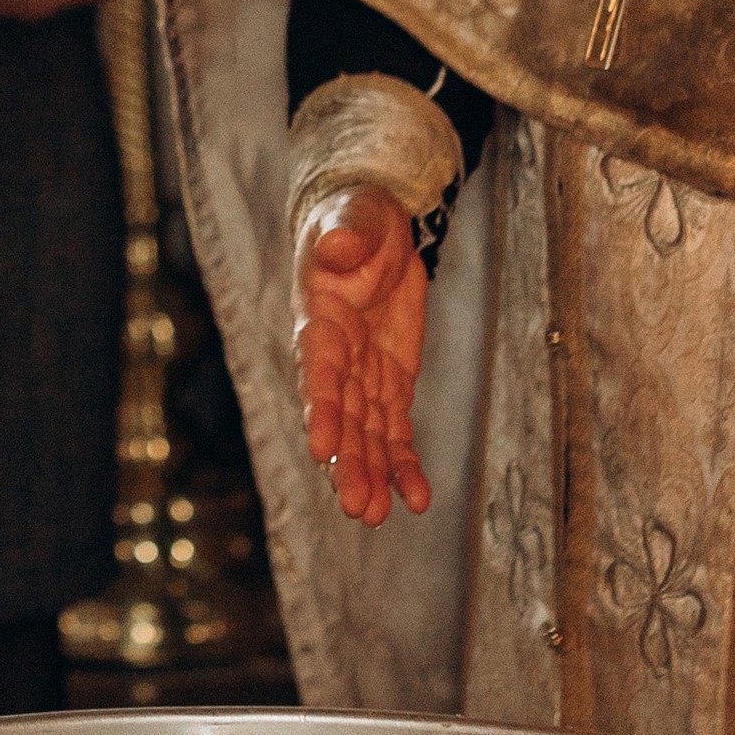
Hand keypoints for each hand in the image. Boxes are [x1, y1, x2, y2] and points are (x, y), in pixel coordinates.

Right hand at [293, 184, 430, 525]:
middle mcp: (336, 359)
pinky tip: (416, 500)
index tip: (323, 446)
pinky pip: (396, 431)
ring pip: (366, 435)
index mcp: (320, 322)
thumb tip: (338, 247)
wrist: (376, 226)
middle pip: (341, 418)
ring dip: (371, 475)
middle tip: (356, 506)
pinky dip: (404, 465)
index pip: (319, 371)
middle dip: (348, 462)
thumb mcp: (355, 216)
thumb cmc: (357, 216)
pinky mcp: (390, 385)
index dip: (320, 408)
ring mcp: (362, 377)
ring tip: (376, 517)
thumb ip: (346, 235)